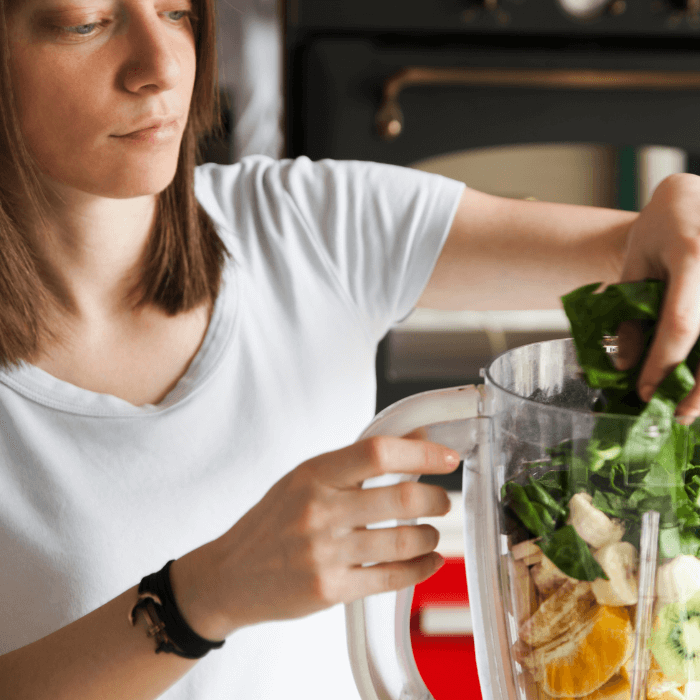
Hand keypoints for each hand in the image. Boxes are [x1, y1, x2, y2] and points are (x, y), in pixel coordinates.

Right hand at [173, 436, 459, 638]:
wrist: (230, 575)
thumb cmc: (272, 521)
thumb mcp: (306, 478)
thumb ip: (357, 460)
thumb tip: (415, 436)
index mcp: (314, 475)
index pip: (377, 453)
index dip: (421, 453)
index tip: (447, 457)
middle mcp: (319, 511)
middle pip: (401, 499)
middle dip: (436, 500)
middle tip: (442, 501)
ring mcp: (324, 553)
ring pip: (403, 542)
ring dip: (431, 536)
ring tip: (431, 533)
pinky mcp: (330, 590)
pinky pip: (392, 578)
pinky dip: (421, 568)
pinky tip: (428, 560)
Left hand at [615, 173, 699, 419]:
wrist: (695, 196)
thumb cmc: (662, 226)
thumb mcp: (635, 263)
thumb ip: (630, 311)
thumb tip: (624, 363)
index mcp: (693, 255)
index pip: (681, 323)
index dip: (664, 363)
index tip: (645, 391)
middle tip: (678, 417)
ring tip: (694, 409)